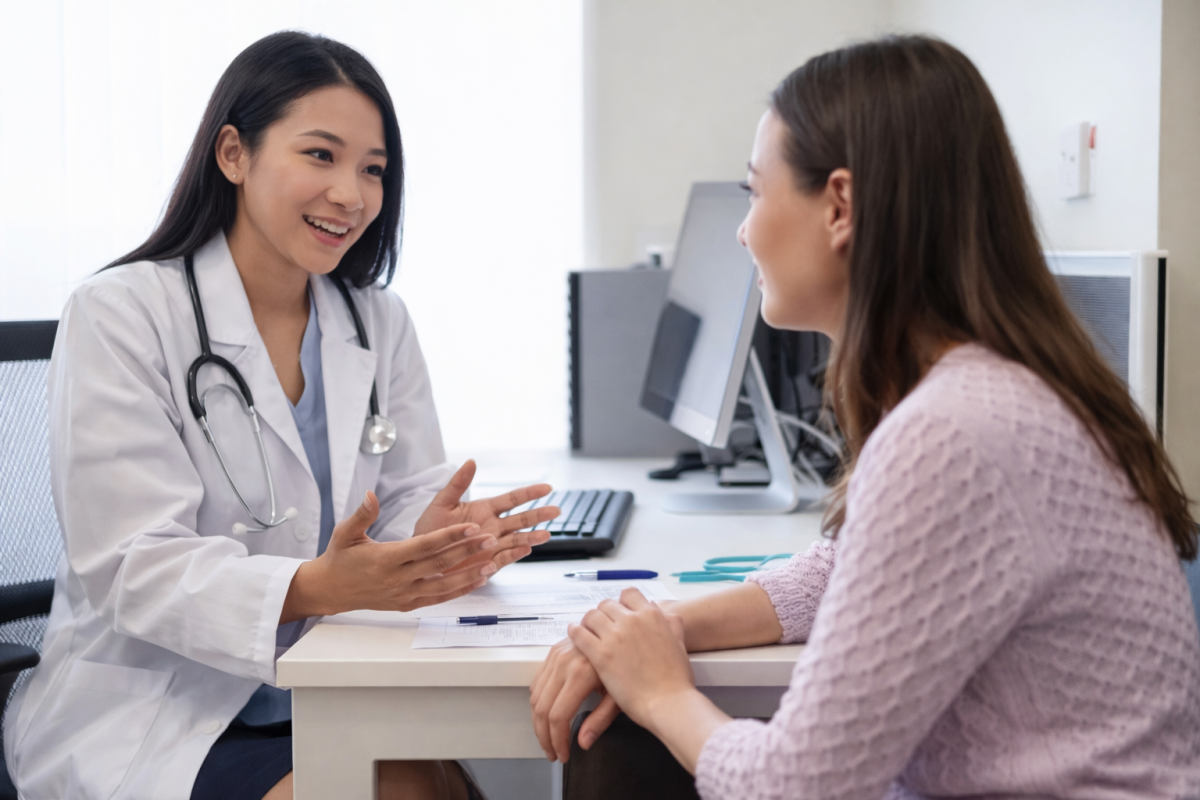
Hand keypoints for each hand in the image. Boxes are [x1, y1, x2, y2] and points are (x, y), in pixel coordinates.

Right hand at [281, 491, 501, 622]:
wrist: (330, 590)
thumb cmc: (340, 557)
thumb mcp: (344, 533)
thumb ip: (362, 514)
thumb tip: (371, 494)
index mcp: (385, 558)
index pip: (424, 546)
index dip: (449, 536)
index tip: (471, 526)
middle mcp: (397, 579)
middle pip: (439, 564)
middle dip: (467, 551)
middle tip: (490, 538)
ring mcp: (404, 594)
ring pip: (443, 586)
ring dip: (469, 575)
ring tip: (492, 563)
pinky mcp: (407, 604)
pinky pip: (438, 598)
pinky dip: (459, 591)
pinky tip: (477, 581)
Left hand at [414, 460, 559, 571]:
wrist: (420, 555)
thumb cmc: (431, 528)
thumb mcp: (442, 502)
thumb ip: (458, 484)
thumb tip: (471, 461)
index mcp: (485, 509)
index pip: (512, 499)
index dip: (529, 494)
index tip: (547, 488)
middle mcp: (493, 527)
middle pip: (521, 520)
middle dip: (539, 515)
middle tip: (556, 510)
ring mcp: (492, 546)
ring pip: (517, 540)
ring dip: (531, 537)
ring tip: (546, 535)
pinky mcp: (487, 563)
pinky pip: (504, 559)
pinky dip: (514, 555)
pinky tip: (525, 550)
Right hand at [530, 638, 621, 761]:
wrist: (628, 635)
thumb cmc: (630, 663)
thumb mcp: (620, 694)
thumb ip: (600, 720)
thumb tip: (583, 742)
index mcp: (580, 673)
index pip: (558, 717)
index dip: (558, 741)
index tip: (563, 754)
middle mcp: (564, 662)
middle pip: (542, 709)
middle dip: (544, 737)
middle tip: (553, 753)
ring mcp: (557, 655)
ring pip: (535, 697)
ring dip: (538, 722)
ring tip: (548, 739)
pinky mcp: (554, 651)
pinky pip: (537, 682)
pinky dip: (538, 703)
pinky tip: (546, 716)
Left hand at [568, 588, 694, 729]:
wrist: (669, 703)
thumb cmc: (676, 680)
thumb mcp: (679, 644)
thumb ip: (672, 625)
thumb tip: (665, 614)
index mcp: (652, 616)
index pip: (629, 594)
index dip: (622, 604)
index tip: (618, 613)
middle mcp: (632, 620)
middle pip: (607, 605)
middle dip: (603, 614)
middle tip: (600, 625)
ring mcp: (615, 636)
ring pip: (591, 616)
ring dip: (588, 623)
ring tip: (585, 630)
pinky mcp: (601, 654)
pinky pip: (580, 634)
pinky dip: (575, 633)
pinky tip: (574, 637)